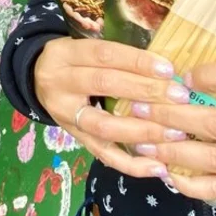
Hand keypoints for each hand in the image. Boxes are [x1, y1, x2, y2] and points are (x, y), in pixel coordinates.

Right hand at [33, 37, 190, 179]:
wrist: (36, 80)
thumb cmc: (74, 60)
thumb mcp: (84, 48)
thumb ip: (117, 56)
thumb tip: (167, 69)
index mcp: (65, 54)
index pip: (104, 54)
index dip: (137, 62)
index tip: (168, 69)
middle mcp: (60, 84)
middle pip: (104, 85)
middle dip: (146, 91)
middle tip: (179, 98)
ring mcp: (65, 115)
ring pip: (104, 125)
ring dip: (143, 130)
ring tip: (175, 133)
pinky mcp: (74, 138)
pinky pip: (103, 154)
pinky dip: (131, 164)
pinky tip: (157, 167)